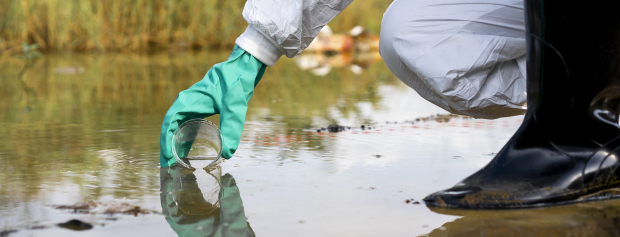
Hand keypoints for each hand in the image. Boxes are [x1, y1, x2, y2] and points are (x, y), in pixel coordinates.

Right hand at [159, 46, 265, 166]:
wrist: (242, 68)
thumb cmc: (236, 84)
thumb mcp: (234, 108)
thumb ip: (232, 130)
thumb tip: (228, 153)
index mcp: (188, 101)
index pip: (169, 122)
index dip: (165, 141)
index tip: (168, 157)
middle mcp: (186, 102)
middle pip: (170, 127)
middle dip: (167, 147)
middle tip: (167, 167)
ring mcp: (191, 104)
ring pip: (177, 126)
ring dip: (174, 143)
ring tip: (174, 163)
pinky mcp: (199, 107)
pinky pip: (186, 124)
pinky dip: (183, 137)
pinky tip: (187, 151)